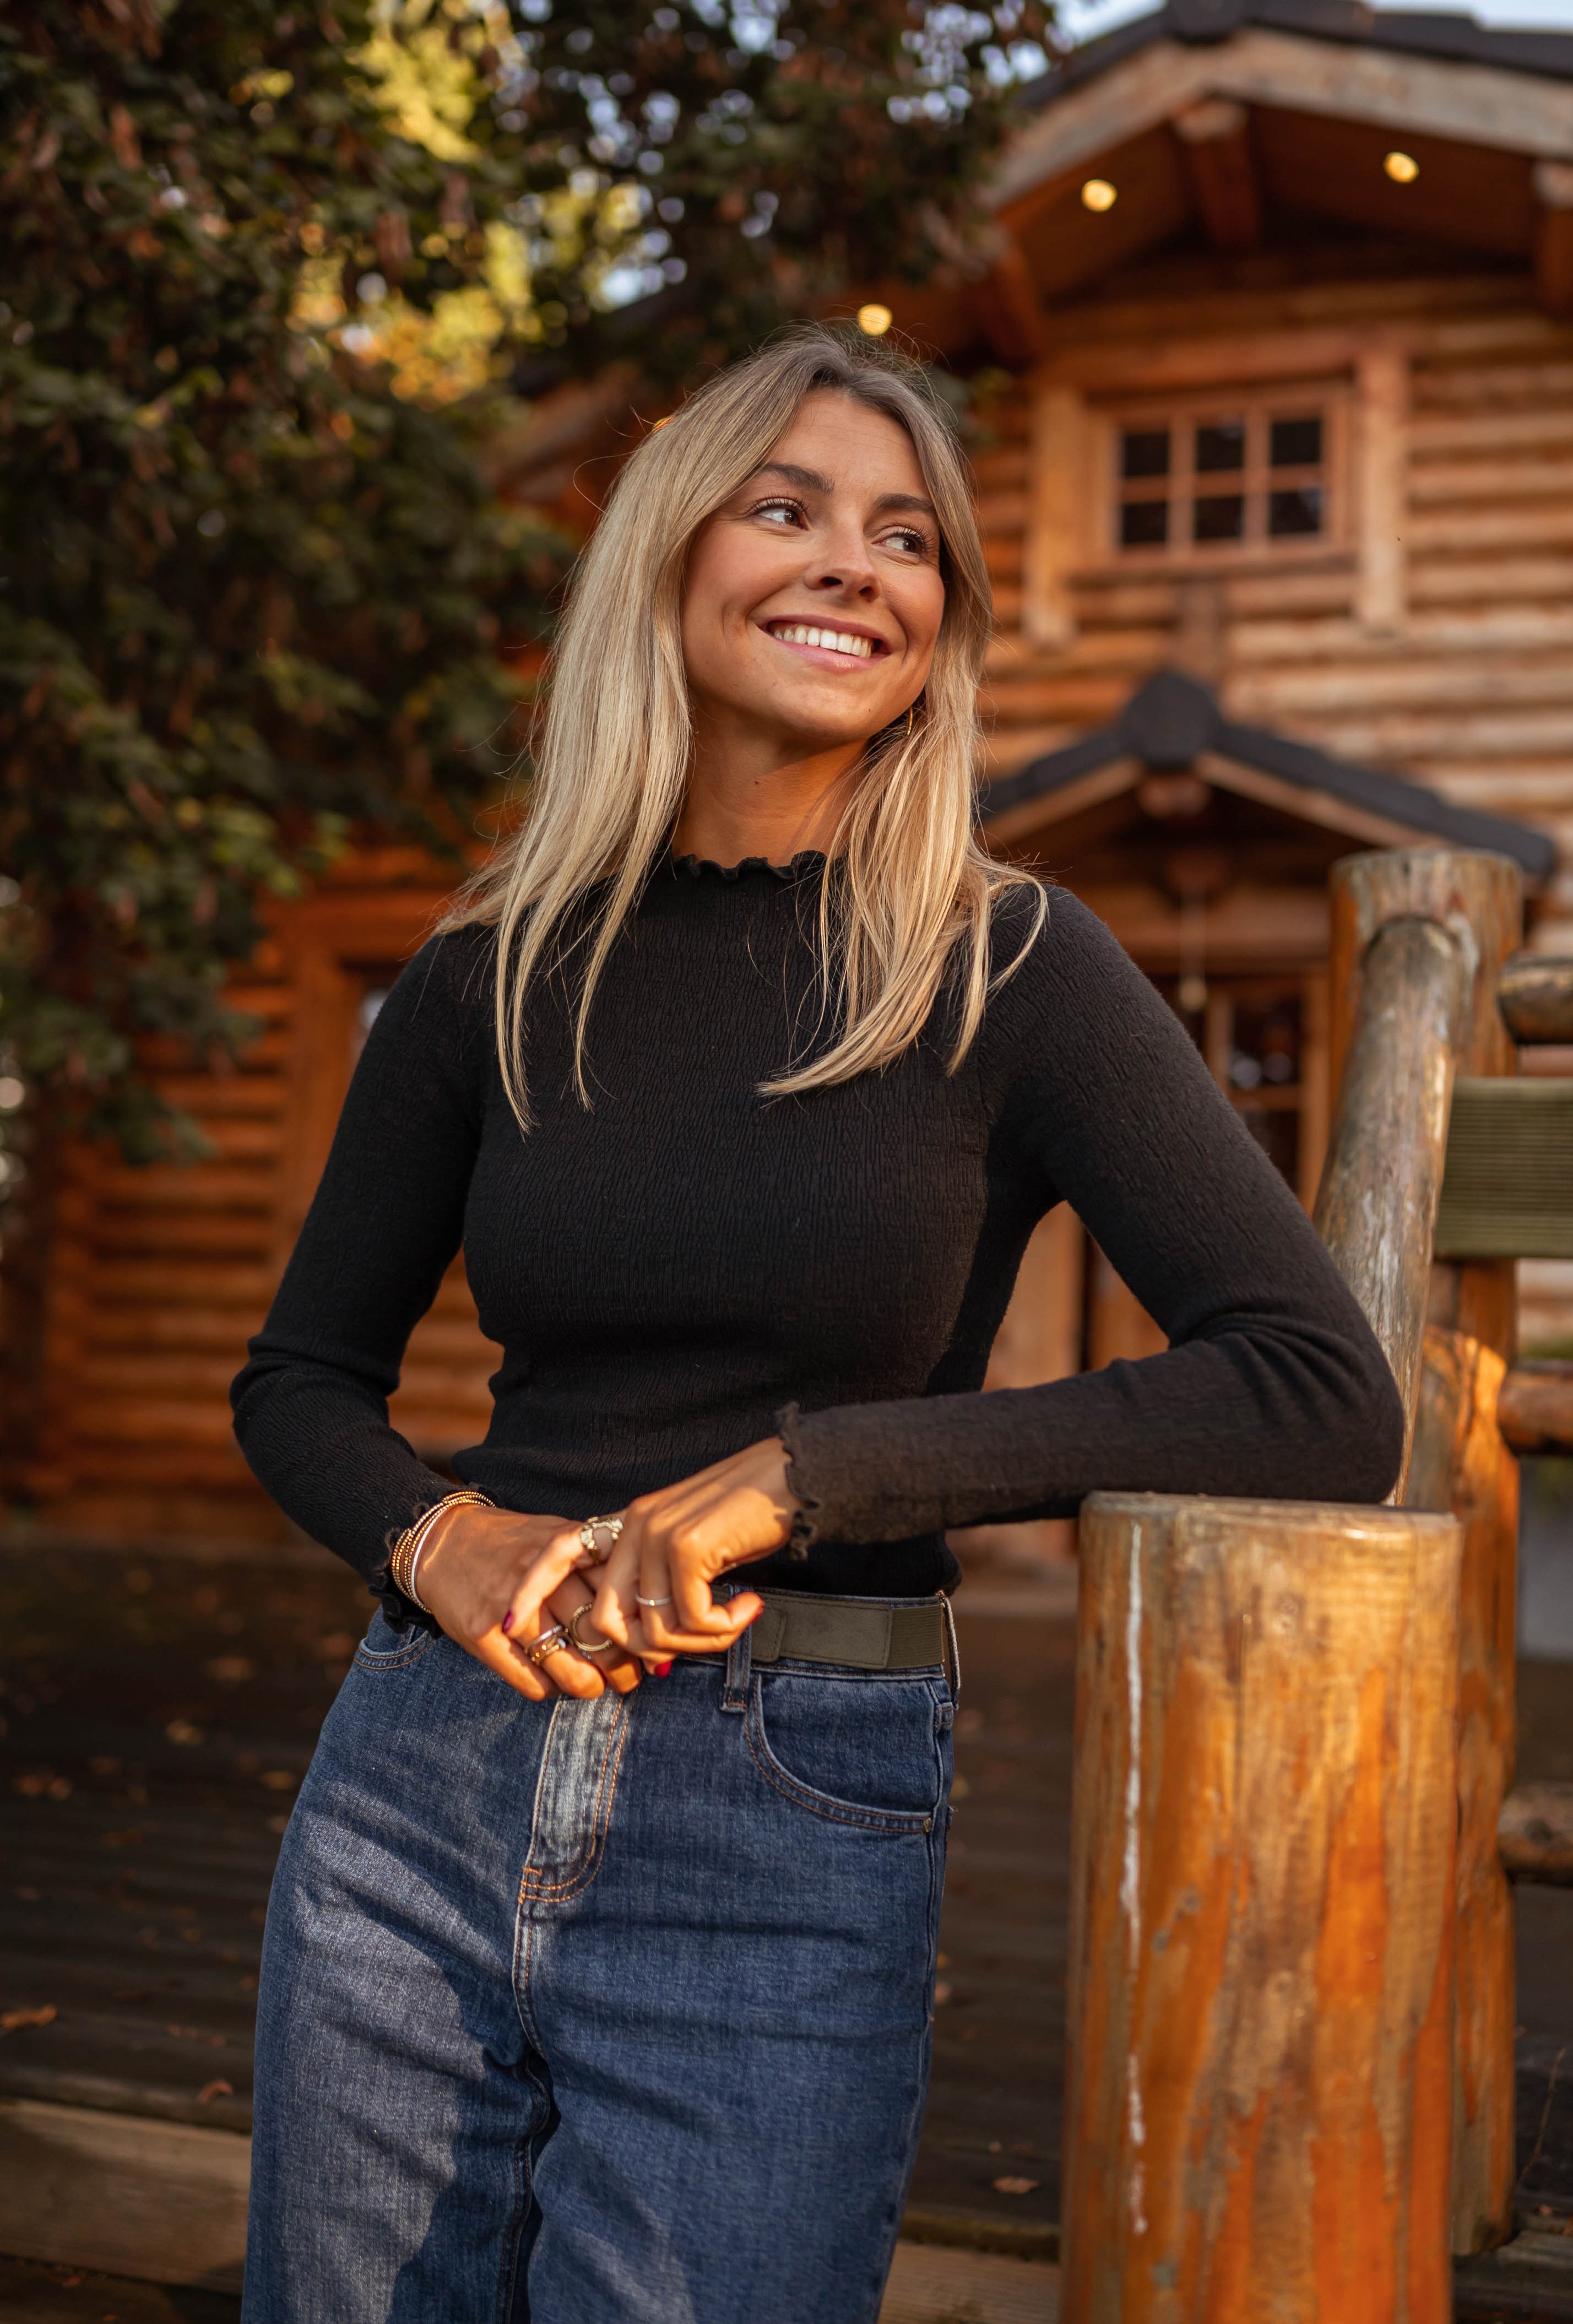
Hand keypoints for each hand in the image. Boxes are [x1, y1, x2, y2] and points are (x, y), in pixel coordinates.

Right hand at [416, 1504, 644, 1701]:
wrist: (444, 1541)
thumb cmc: (511, 1543)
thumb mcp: (556, 1536)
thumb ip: (596, 1561)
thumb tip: (644, 1603)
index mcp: (566, 1546)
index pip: (620, 1593)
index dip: (640, 1623)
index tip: (647, 1640)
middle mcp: (541, 1575)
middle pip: (600, 1634)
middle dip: (623, 1665)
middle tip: (629, 1676)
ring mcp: (510, 1607)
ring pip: (570, 1668)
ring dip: (590, 1686)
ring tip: (595, 1686)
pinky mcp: (482, 1634)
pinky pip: (532, 1682)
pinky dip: (551, 1690)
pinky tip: (553, 1681)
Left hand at [590, 1438, 800, 1660]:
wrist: (795, 1475)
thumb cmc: (755, 1512)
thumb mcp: (698, 1549)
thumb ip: (671, 1588)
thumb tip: (658, 1651)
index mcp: (633, 1526)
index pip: (602, 1606)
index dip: (636, 1640)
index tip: (681, 1641)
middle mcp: (637, 1527)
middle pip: (612, 1624)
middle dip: (659, 1650)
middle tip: (705, 1638)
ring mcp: (659, 1535)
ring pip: (658, 1629)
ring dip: (704, 1640)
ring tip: (737, 1619)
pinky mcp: (688, 1546)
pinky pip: (694, 1618)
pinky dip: (725, 1626)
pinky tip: (749, 1605)